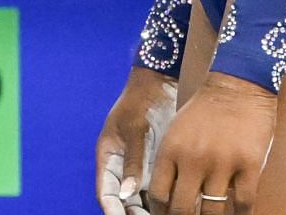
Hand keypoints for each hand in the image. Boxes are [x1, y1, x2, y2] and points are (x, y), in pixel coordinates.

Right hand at [95, 66, 178, 213]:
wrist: (164, 83)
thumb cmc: (145, 101)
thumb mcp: (137, 129)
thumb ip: (133, 161)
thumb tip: (126, 193)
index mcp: (109, 157)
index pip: (106, 193)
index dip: (112, 210)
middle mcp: (122, 168)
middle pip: (125, 202)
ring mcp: (140, 168)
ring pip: (142, 200)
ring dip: (152, 211)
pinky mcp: (158, 167)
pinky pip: (160, 190)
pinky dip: (167, 201)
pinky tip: (179, 205)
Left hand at [145, 72, 275, 213]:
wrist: (236, 85)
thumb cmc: (203, 110)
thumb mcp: (175, 132)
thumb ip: (170, 163)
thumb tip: (165, 197)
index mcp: (171, 150)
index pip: (159, 195)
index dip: (161, 214)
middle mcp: (193, 159)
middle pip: (182, 209)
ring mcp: (222, 163)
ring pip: (212, 211)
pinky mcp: (249, 164)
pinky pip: (243, 203)